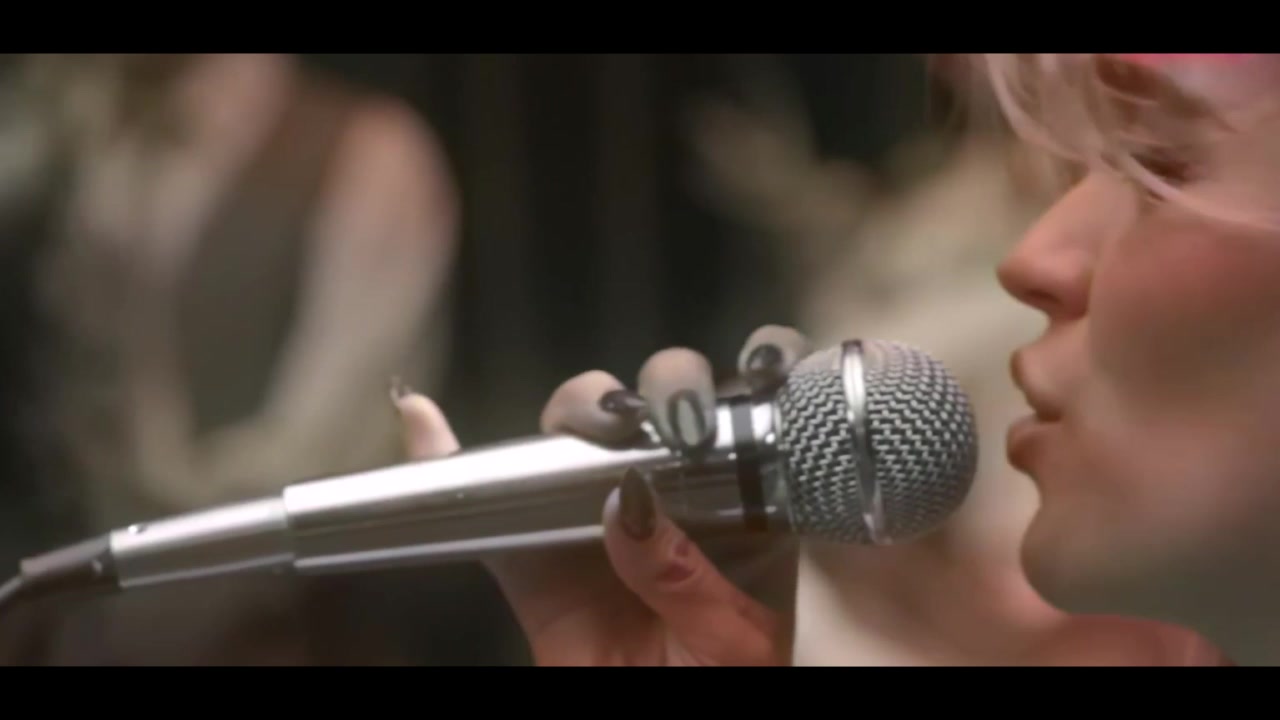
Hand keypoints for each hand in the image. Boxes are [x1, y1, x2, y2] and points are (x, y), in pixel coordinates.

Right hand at [392, 326, 810, 664]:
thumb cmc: (718, 689)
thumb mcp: (731, 642)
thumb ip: (685, 576)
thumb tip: (630, 503)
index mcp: (741, 508)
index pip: (752, 416)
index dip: (757, 367)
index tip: (756, 368)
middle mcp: (668, 494)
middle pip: (658, 406)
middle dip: (665, 386)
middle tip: (669, 417)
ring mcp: (593, 517)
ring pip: (577, 436)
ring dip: (581, 410)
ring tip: (597, 426)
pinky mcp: (531, 554)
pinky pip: (489, 506)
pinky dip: (448, 457)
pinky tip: (424, 419)